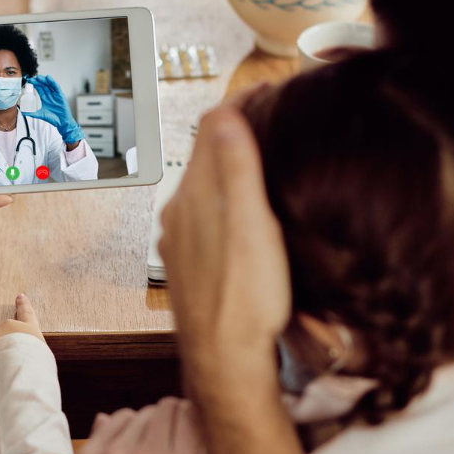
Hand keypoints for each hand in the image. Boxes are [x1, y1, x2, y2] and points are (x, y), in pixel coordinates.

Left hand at [0, 292, 45, 386]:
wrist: (24, 359)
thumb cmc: (38, 362)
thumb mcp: (44, 359)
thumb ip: (37, 361)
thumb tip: (34, 374)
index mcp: (29, 329)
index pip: (27, 314)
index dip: (23, 305)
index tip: (21, 297)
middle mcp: (11, 326)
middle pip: (2, 331)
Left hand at [26, 75, 82, 144]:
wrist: (61, 122)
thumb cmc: (52, 118)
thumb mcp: (40, 114)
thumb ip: (32, 113)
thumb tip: (23, 112)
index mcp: (44, 98)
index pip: (39, 89)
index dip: (34, 85)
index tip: (29, 82)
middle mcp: (49, 95)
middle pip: (43, 85)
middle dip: (38, 81)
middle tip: (32, 79)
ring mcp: (55, 94)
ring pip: (49, 85)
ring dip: (44, 80)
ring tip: (38, 77)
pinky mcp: (60, 95)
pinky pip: (56, 87)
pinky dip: (52, 82)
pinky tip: (48, 78)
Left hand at [159, 106, 290, 401]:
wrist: (227, 363)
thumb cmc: (243, 299)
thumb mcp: (249, 224)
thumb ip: (236, 168)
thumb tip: (225, 113)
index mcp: (193, 198)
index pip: (212, 129)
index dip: (243, 104)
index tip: (272, 89)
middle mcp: (180, 216)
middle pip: (206, 156)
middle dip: (236, 131)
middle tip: (273, 115)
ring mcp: (183, 243)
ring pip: (205, 189)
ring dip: (230, 167)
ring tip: (264, 157)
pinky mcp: (194, 267)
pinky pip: (207, 219)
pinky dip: (227, 203)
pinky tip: (246, 215)